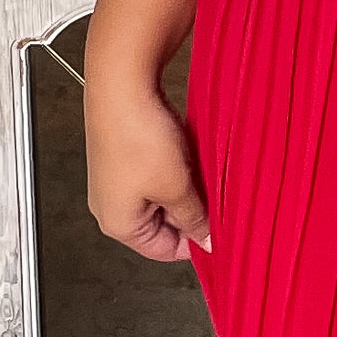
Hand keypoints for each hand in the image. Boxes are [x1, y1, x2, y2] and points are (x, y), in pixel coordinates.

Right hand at [85, 68, 209, 264]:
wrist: (121, 86)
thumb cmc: (136, 137)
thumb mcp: (176, 188)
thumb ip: (194, 218)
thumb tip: (208, 240)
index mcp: (118, 224)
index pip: (165, 251)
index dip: (196, 242)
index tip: (224, 231)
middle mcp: (112, 205)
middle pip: (165, 224)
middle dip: (194, 212)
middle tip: (218, 199)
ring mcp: (118, 180)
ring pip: (164, 197)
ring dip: (188, 188)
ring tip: (202, 173)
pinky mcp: (126, 156)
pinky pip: (159, 173)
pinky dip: (179, 169)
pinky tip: (191, 155)